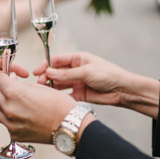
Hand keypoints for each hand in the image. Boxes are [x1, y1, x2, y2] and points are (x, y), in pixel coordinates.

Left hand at [0, 73, 76, 142]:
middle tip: (8, 87)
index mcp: (15, 93)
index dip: (4, 76)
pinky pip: (3, 122)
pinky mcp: (14, 135)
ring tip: (10, 101)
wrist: (70, 127)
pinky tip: (18, 114)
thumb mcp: (40, 87)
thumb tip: (11, 81)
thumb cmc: (59, 105)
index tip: (7, 77)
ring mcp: (10, 124)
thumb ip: (21, 85)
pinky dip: (7, 117)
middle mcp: (9, 109)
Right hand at [34, 52, 159, 118]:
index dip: (46, 65)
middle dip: (47, 77)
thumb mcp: (86, 71)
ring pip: (60, 84)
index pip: (57, 60)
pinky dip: (59, 97)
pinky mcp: (80, 94)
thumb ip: (67, 74)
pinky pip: (66, 96)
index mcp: (78, 59)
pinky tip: (53, 100)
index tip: (37, 71)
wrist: (123, 90)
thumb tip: (49, 72)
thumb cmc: (108, 75)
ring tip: (43, 91)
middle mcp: (76, 70)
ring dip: (51, 87)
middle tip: (39, 84)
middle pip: (56, 72)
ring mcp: (77, 82)